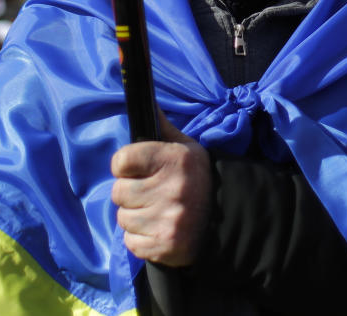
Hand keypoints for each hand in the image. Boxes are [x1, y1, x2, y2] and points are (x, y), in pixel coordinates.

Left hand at [111, 109, 211, 266]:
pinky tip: (157, 229)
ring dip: (134, 216)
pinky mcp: (165, 246)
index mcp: (173, 159)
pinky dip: (140, 239)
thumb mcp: (186, 147)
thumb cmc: (198, 177)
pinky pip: (131, 242)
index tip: (135, 169)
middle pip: (118, 192)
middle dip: (130, 192)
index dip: (125, 165)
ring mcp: (168, 220)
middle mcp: (172, 189)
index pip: (121, 160)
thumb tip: (145, 101)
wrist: (228, 217)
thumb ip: (161, 128)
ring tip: (155, 212)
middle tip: (149, 192)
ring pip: (123, 218)